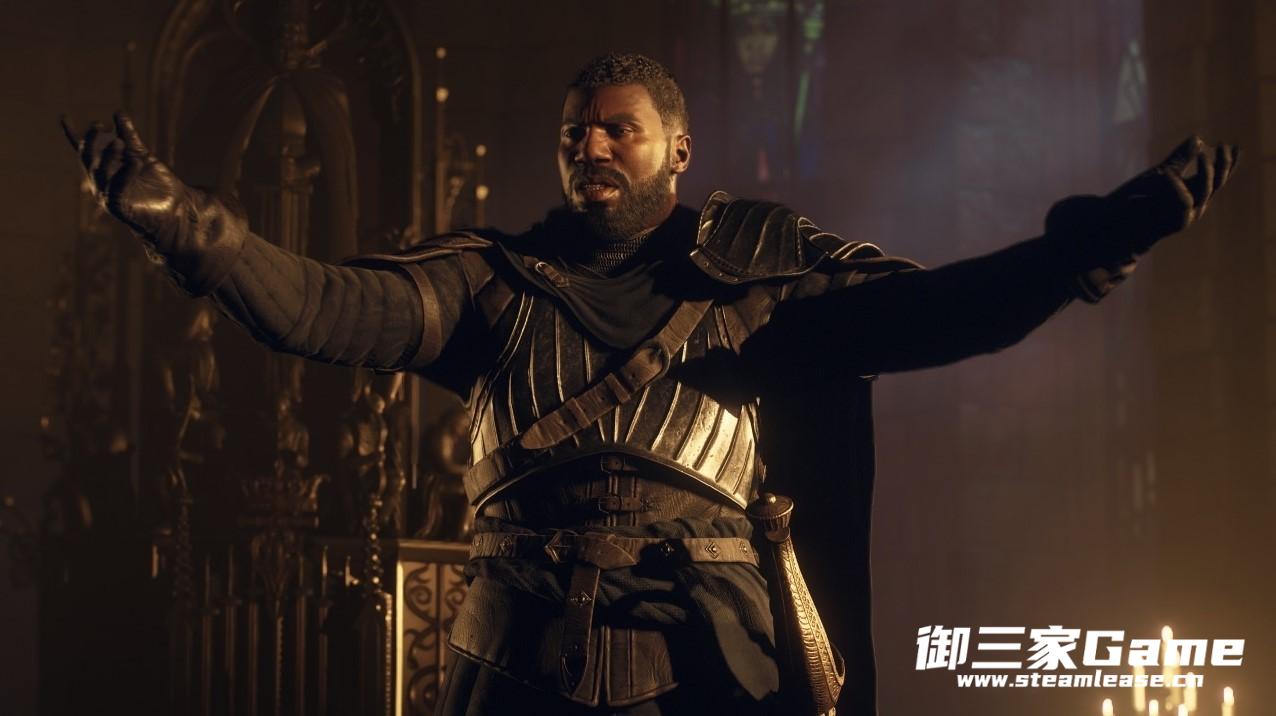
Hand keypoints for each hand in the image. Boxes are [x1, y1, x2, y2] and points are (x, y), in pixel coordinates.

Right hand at [61, 111, 188, 237]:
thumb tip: (118, 112)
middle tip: (100, 125)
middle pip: (89, 158)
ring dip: (108, 156)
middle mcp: (102, 182)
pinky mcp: (119, 207)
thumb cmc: (158, 185)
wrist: (176, 211)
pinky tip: (135, 161)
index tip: (64, 116)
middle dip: (91, 141)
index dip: (74, 135)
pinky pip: (117, 188)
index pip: (86, 151)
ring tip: (120, 142)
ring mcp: (108, 195)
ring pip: (100, 172)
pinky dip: (125, 173)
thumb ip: (130, 137)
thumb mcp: (142, 155)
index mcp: (105, 169)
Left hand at [1107, 135, 1239, 250]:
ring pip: (1204, 192)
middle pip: (1216, 184)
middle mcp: (1195, 206)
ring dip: (1206, 172)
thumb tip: (1197, 138)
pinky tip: (1169, 173)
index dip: (1228, 163)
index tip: (1234, 145)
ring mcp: (1186, 215)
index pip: (1217, 178)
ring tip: (1203, 152)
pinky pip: (1182, 202)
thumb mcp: (1162, 174)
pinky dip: (1176, 186)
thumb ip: (1180, 158)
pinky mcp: (1172, 222)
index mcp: (1194, 194)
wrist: (1116, 225)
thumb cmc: (1138, 199)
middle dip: (1222, 165)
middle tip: (1222, 146)